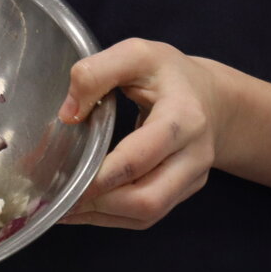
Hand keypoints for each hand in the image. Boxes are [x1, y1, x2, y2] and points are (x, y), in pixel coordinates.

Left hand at [57, 38, 233, 230]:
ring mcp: (192, 178)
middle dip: (100, 203)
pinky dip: (113, 217)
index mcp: (184, 117)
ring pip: (148, 214)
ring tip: (64, 207)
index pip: (140, 157)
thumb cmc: (168, 73)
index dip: (101, 175)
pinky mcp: (183, 191)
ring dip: (103, 215)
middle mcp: (195, 154)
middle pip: (148, 198)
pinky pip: (148, 216)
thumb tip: (67, 114)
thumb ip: (97, 73)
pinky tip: (84, 208)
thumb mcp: (136, 54)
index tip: (65, 178)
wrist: (210, 97)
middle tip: (60, 197)